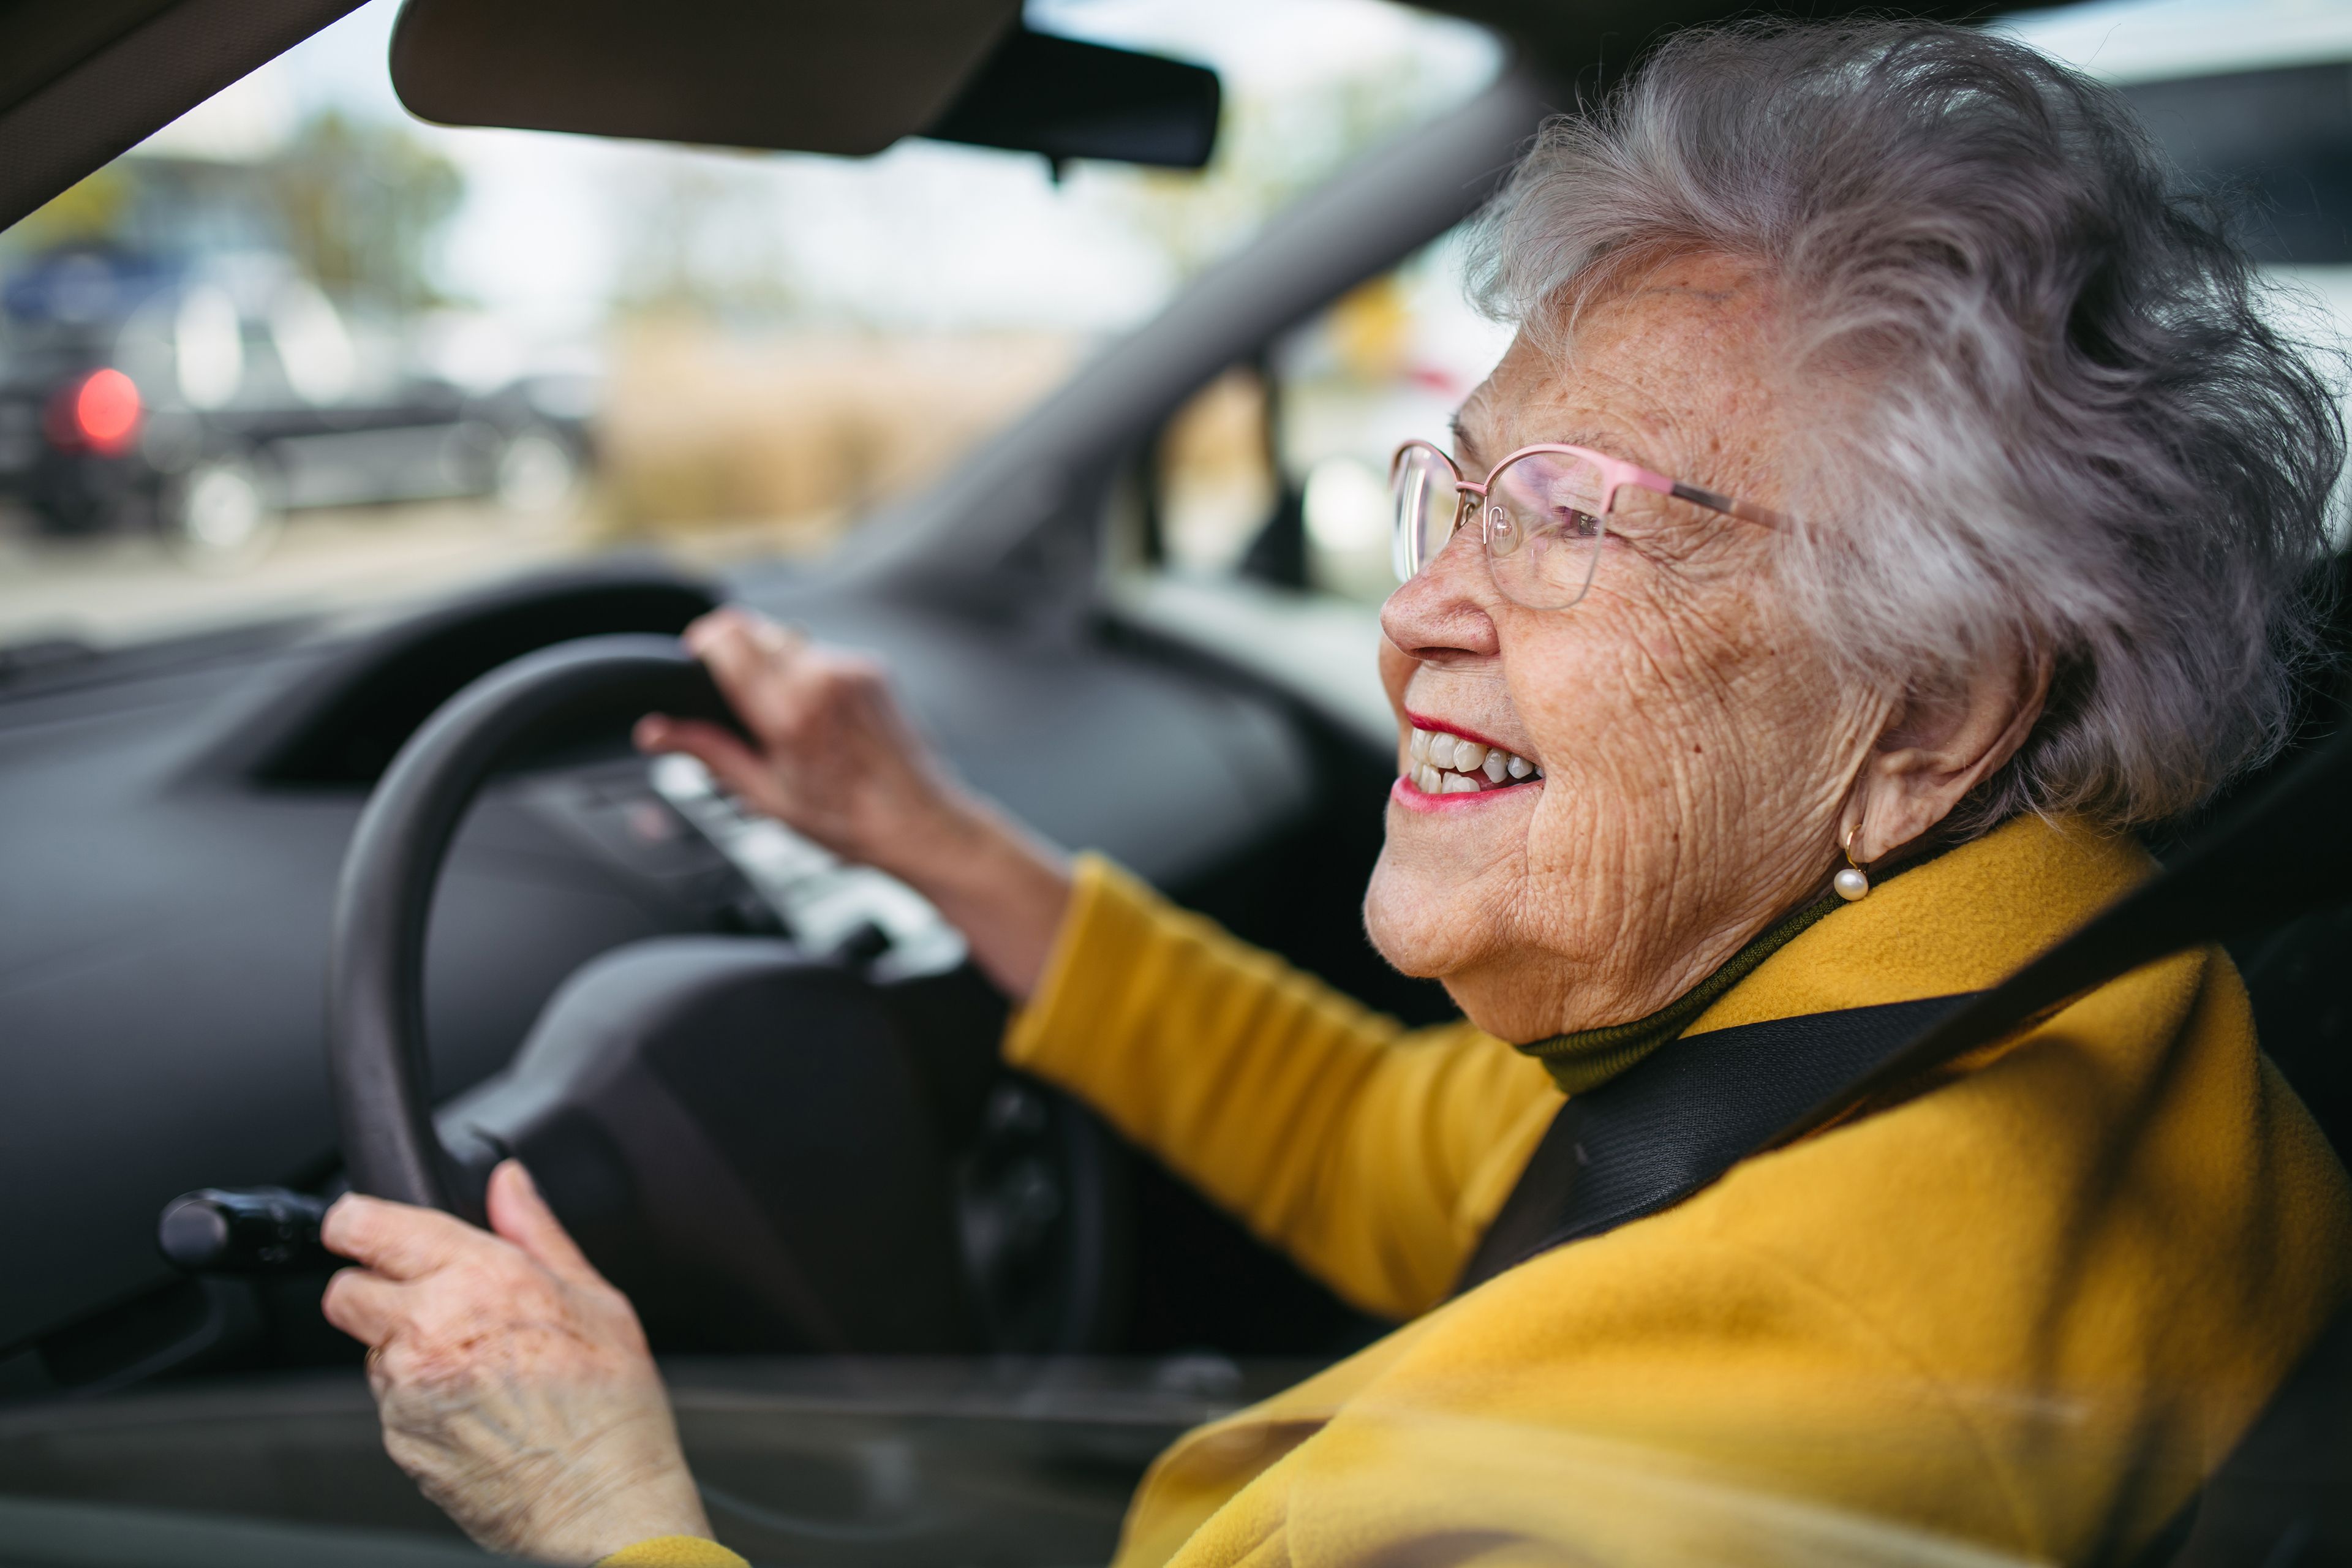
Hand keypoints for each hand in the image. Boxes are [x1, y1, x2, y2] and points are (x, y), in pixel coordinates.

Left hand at [321, 1162, 710, 1564]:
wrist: (602, 1503)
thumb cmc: (611, 1408)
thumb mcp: (596, 1298)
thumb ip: (537, 1231)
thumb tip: (509, 1184)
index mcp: (479, 1279)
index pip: (368, 1228)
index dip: (356, 1223)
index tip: (361, 1227)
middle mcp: (429, 1330)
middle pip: (345, 1291)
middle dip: (375, 1289)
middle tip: (429, 1302)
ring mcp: (405, 1390)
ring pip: (369, 1349)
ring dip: (403, 1348)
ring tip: (474, 1366)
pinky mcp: (398, 1439)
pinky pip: (389, 1402)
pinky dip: (417, 1398)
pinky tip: (474, 1406)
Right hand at [638, 607, 1072, 997]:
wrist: (922, 824)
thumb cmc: (850, 822)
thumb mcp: (767, 795)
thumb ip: (709, 752)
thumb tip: (655, 732)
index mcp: (790, 710)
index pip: (727, 638)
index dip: (701, 642)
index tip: (694, 660)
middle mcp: (823, 678)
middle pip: (754, 628)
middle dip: (732, 652)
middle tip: (730, 696)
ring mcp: (853, 669)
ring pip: (788, 641)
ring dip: (772, 666)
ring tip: (780, 719)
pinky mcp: (873, 669)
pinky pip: (822, 655)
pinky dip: (806, 675)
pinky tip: (816, 719)